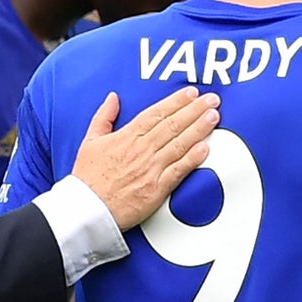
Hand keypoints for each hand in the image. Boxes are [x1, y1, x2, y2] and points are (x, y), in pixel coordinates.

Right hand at [70, 87, 220, 229]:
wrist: (87, 208)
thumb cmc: (87, 178)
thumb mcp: (90, 141)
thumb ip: (103, 116)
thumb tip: (113, 98)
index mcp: (127, 136)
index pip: (157, 113)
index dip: (176, 101)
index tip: (191, 93)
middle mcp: (142, 150)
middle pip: (173, 124)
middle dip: (195, 109)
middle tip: (212, 99)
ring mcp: (151, 169)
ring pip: (180, 143)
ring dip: (199, 128)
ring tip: (214, 116)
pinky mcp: (157, 189)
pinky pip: (179, 170)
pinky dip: (193, 158)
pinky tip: (206, 147)